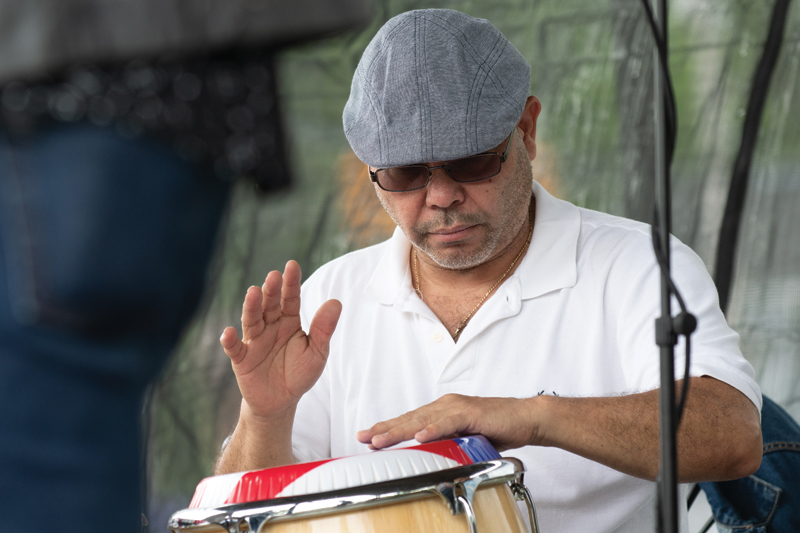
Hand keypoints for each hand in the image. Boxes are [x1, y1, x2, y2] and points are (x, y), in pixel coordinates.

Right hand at [220, 260, 341, 420]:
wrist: (281, 401)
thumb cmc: (299, 373)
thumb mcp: (317, 353)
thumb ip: (324, 329)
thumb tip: (336, 302)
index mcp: (289, 321)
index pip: (291, 298)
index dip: (291, 283)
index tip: (292, 265)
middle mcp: (270, 326)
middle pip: (269, 305)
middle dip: (271, 290)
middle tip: (273, 276)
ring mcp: (254, 341)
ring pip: (251, 320)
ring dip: (251, 306)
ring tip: (253, 292)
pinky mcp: (242, 359)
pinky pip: (235, 348)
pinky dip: (229, 341)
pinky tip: (228, 332)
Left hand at [356, 394, 543, 451]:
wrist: (526, 418)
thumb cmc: (498, 428)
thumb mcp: (465, 440)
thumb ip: (447, 444)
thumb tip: (430, 456)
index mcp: (442, 410)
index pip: (410, 421)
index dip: (388, 428)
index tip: (368, 437)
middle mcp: (446, 405)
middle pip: (410, 419)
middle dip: (385, 429)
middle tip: (364, 437)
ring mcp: (458, 407)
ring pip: (423, 419)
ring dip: (400, 430)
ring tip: (381, 439)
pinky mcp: (472, 413)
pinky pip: (449, 421)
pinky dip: (433, 429)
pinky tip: (420, 436)